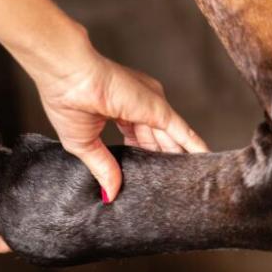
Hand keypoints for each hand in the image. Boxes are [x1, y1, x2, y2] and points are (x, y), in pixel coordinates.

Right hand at [33, 46, 208, 201]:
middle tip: (174, 185)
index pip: (137, 139)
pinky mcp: (159, 109)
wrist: (68, 77)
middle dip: (164, 161)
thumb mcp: (84, 144)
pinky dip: (194, 146)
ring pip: (172, 139)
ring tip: (193, 180)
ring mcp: (150, 107)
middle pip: (157, 140)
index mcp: (118, 110)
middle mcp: (138, 106)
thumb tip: (109, 194)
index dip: (142, 158)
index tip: (145, 178)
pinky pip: (182, 132)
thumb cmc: (67, 100)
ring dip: (181, 158)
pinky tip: (204, 161)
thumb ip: (103, 168)